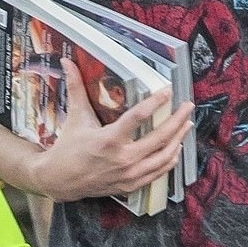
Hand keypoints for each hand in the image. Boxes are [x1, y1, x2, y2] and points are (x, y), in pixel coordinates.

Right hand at [33, 58, 193, 201]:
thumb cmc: (68, 147)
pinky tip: (176, 149)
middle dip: (178, 120)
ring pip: (163, 157)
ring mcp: (128, 175)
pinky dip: (170, 160)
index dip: (156, 102)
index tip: (168, 90)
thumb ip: (75, 88)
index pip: (138, 117)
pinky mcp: (131, 186)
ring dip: (178, 139)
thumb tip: (66, 61)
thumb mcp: (74, 117)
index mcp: (108, 139)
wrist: (59, 181)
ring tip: (187, 124)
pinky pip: (158, 173)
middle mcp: (122, 158)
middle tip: (188, 106)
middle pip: (159, 138)